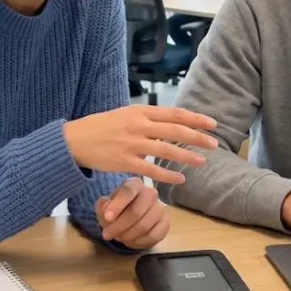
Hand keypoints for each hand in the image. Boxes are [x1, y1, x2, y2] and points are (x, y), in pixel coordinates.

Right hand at [63, 105, 217, 184]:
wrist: (75, 140)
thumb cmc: (102, 126)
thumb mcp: (125, 114)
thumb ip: (148, 118)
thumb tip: (171, 122)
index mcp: (140, 112)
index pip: (174, 114)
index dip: (196, 118)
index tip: (212, 123)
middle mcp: (138, 126)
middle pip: (175, 130)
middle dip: (197, 137)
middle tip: (214, 143)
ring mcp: (132, 144)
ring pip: (166, 150)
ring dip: (186, 156)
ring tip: (202, 161)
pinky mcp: (125, 162)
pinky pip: (151, 169)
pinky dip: (167, 175)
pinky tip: (180, 179)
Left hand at [95, 178, 169, 248]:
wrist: (128, 220)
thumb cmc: (116, 210)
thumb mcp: (104, 207)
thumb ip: (102, 206)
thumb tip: (105, 207)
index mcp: (135, 184)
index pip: (128, 190)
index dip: (117, 205)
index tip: (107, 218)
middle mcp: (150, 193)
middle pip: (136, 211)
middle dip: (120, 226)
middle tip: (107, 235)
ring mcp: (160, 208)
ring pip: (144, 225)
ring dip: (128, 236)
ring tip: (119, 238)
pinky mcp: (165, 223)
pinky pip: (154, 236)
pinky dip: (139, 242)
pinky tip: (131, 242)